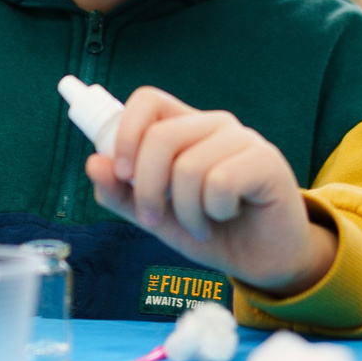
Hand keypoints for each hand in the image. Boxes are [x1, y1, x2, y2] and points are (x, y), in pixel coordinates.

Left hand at [87, 87, 336, 295]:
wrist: (264, 260)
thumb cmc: (213, 232)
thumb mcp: (157, 218)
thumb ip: (122, 195)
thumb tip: (95, 164)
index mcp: (185, 128)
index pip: (147, 100)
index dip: (125, 133)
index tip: (121, 173)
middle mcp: (214, 125)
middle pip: (160, 136)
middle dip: (146, 189)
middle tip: (155, 219)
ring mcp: (243, 140)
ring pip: (188, 166)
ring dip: (185, 211)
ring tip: (200, 225)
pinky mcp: (266, 161)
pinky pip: (220, 182)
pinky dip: (214, 211)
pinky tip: (225, 216)